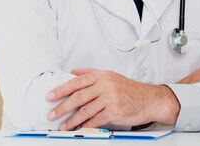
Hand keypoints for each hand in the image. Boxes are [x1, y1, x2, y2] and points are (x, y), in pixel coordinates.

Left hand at [46, 68, 179, 129]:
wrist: (149, 99)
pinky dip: (86, 125)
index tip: (50, 96)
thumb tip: (73, 72)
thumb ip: (90, 73)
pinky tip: (79, 128)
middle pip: (78, 97)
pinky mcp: (115, 112)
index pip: (76, 82)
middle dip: (62, 107)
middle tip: (52, 113)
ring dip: (72, 120)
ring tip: (63, 125)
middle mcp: (105, 86)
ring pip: (85, 110)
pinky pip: (96, 120)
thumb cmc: (128, 88)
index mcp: (101, 76)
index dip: (61, 89)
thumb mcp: (109, 75)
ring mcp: (110, 99)